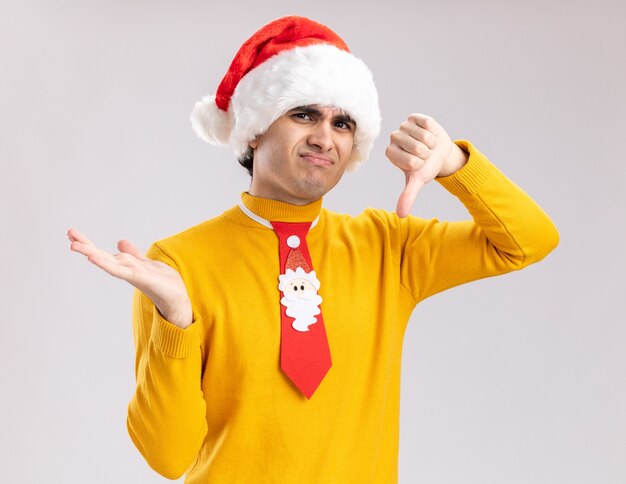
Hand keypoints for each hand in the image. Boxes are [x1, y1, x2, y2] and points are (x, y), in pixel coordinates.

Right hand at [67, 228, 192, 328]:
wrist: (178, 299)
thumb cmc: (164, 283)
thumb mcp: (146, 263)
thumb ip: (133, 254)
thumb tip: (119, 242)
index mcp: (126, 266)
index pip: (104, 253)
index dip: (89, 244)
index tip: (72, 233)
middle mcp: (126, 271)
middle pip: (103, 256)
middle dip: (86, 246)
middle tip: (68, 234)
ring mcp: (133, 275)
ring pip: (110, 263)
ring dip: (93, 254)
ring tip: (75, 246)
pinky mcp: (143, 279)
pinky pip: (123, 271)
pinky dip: (109, 265)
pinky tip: (96, 259)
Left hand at [385, 113, 465, 217]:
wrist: (439, 152)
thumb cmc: (426, 167)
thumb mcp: (417, 181)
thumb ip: (408, 195)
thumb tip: (401, 214)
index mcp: (391, 153)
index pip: (409, 160)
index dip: (420, 164)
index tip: (419, 164)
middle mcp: (394, 138)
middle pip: (416, 147)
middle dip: (427, 153)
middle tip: (425, 154)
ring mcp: (403, 126)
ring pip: (423, 136)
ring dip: (431, 143)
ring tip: (428, 145)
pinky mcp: (414, 117)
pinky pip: (427, 124)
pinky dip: (433, 131)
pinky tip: (430, 133)